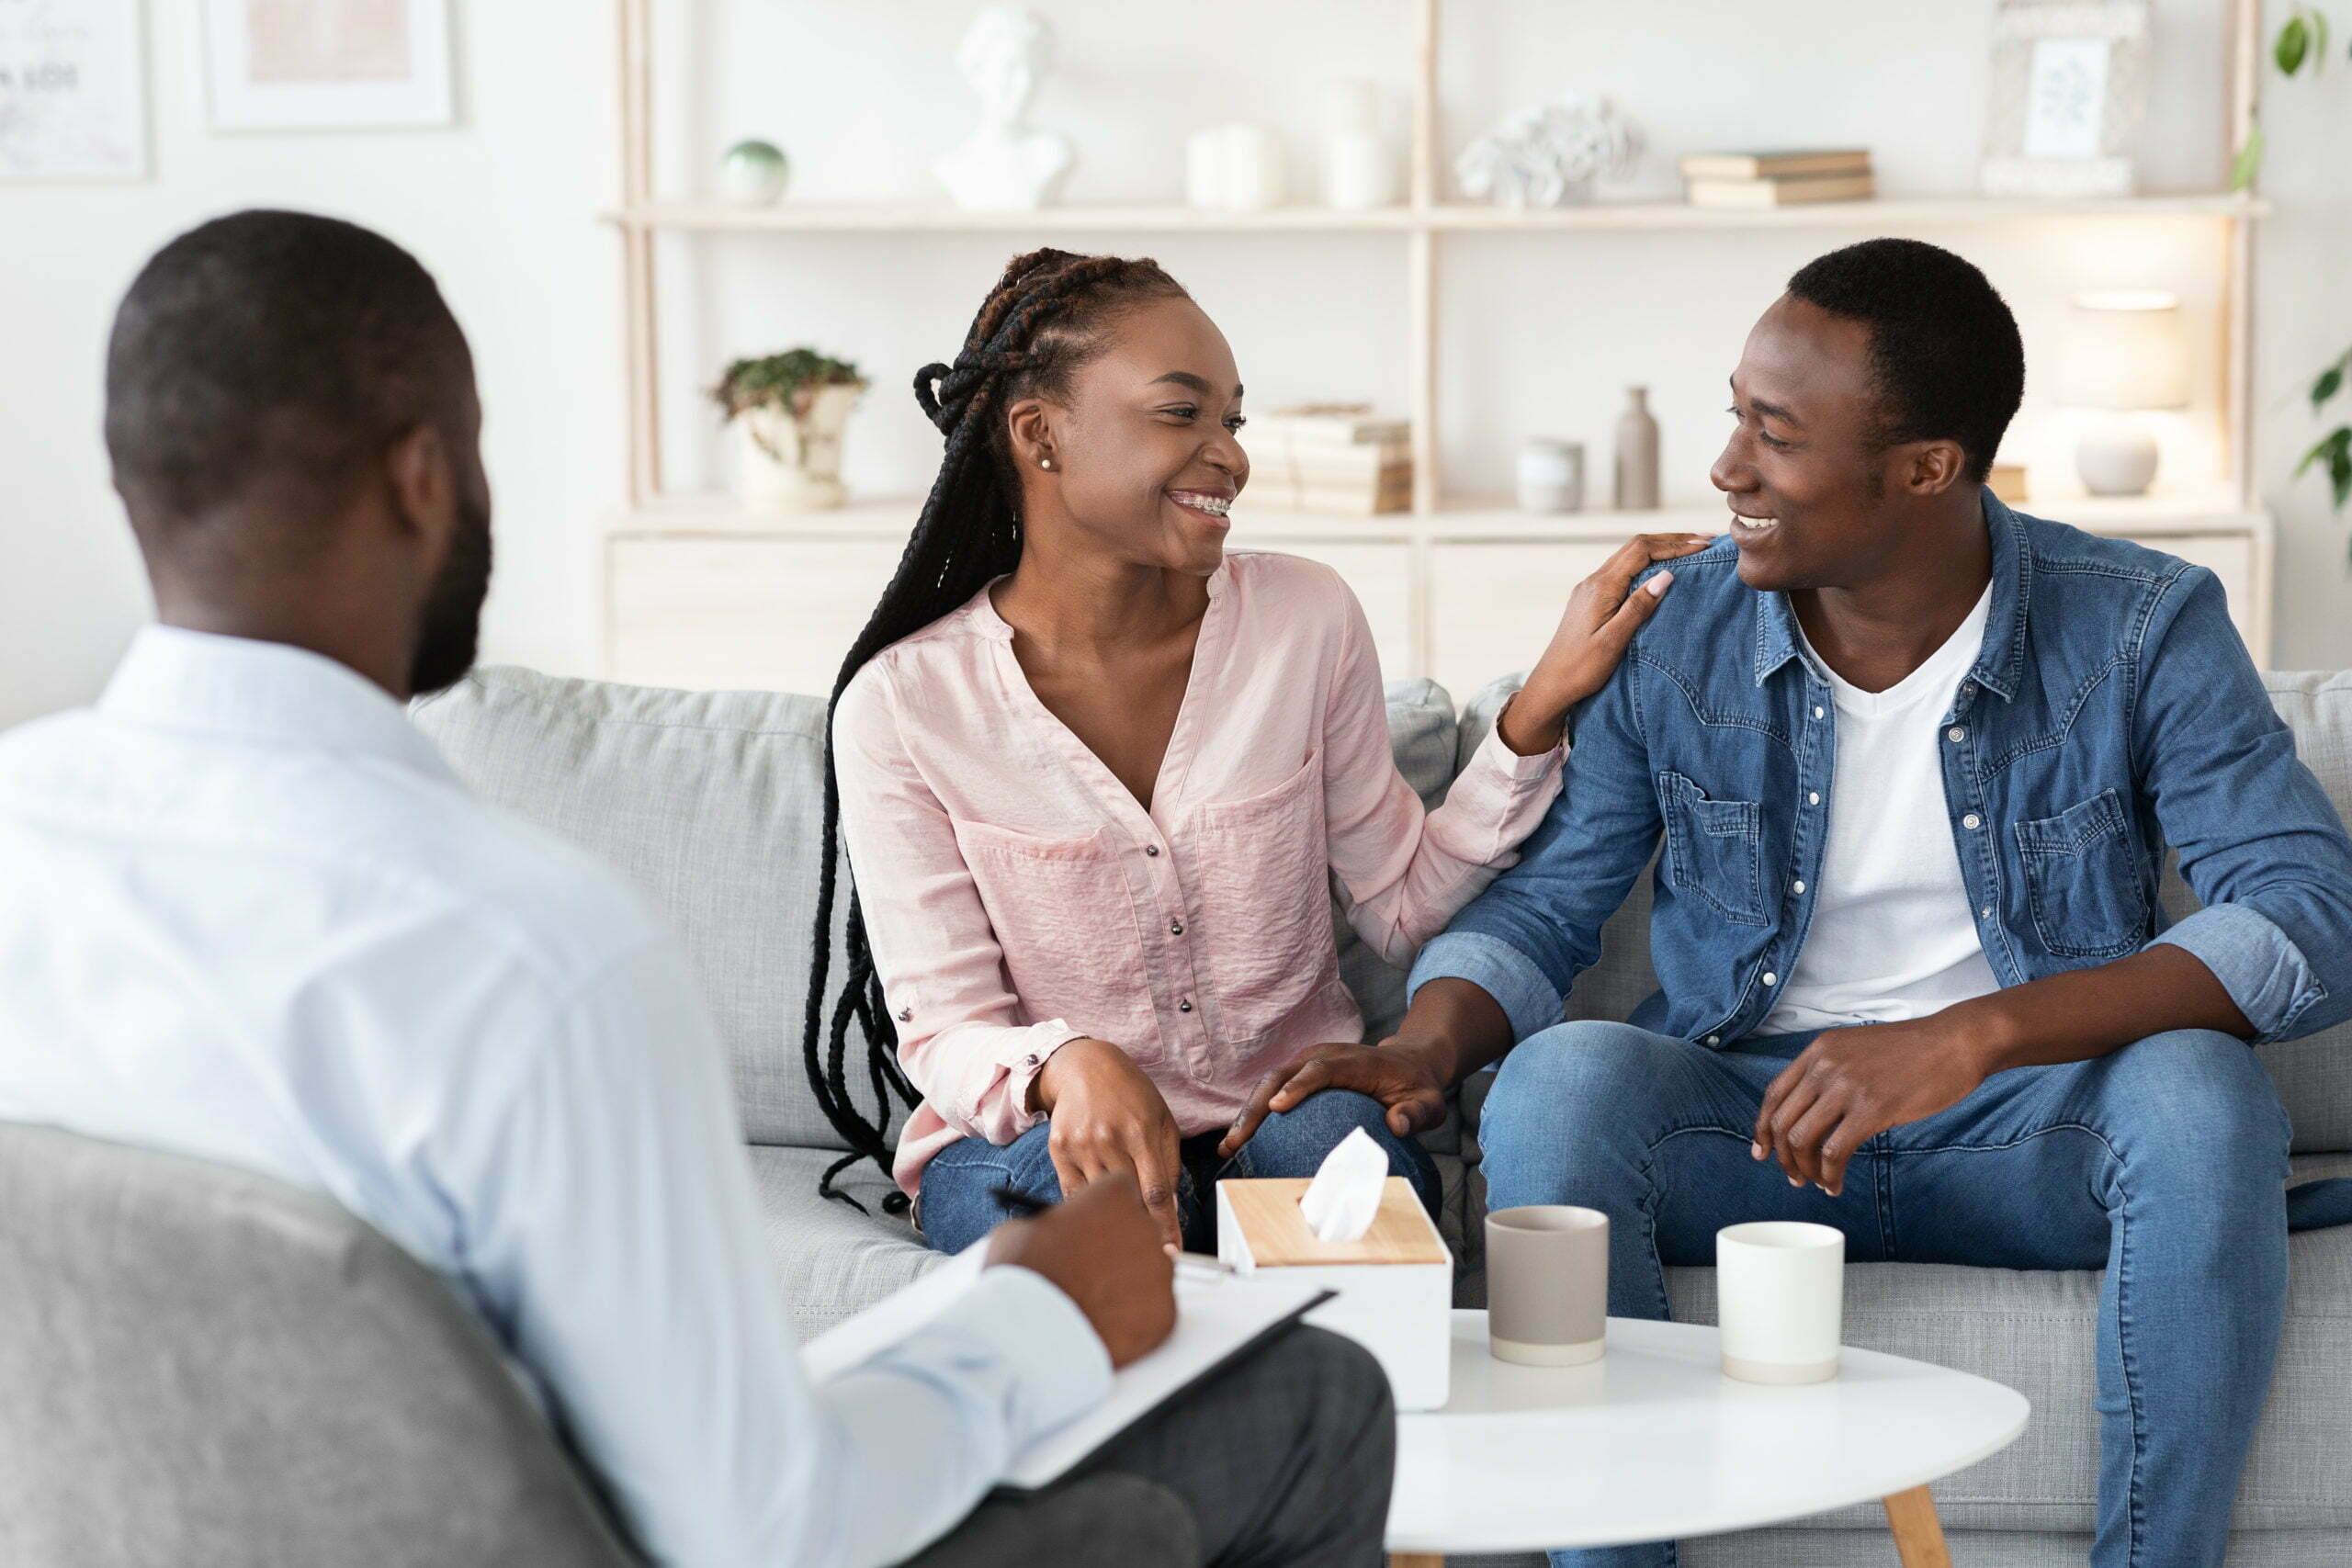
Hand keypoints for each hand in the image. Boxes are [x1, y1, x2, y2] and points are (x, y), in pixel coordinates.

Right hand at [986, 1172, 1176, 1367]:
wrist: (1037, 1329)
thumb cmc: (1025, 1273)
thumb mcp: (1023, 1231)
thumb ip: (1049, 1224)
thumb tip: (1050, 1230)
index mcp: (1113, 1195)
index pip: (1121, 1191)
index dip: (1103, 1212)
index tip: (1092, 1225)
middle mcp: (1144, 1225)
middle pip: (1139, 1230)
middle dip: (1119, 1246)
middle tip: (1095, 1267)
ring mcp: (1159, 1270)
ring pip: (1149, 1271)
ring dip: (1128, 1282)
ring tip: (1095, 1301)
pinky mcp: (1165, 1311)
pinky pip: (1154, 1309)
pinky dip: (1135, 1318)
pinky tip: (1107, 1323)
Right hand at [1032, 1038, 1184, 1250]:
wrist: (1086, 1067)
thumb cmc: (1132, 1095)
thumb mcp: (1162, 1121)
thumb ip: (1168, 1164)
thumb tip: (1169, 1207)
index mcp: (1140, 1133)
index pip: (1155, 1192)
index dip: (1164, 1227)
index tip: (1171, 1252)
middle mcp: (1109, 1140)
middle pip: (1126, 1200)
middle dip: (1140, 1225)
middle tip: (1149, 1245)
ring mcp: (1081, 1146)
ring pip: (1099, 1200)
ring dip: (1114, 1217)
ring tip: (1124, 1228)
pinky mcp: (1059, 1150)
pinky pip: (1074, 1193)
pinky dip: (1088, 1206)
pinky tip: (1098, 1210)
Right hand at [1218, 1041, 1446, 1158]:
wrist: (1409, 1064)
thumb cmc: (1417, 1087)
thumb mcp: (1429, 1103)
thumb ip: (1416, 1113)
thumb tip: (1397, 1125)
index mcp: (1354, 1061)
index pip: (1321, 1069)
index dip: (1299, 1086)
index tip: (1278, 1108)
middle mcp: (1325, 1055)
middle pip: (1283, 1075)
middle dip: (1257, 1107)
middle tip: (1237, 1141)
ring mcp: (1308, 1061)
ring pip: (1270, 1082)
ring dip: (1248, 1113)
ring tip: (1229, 1146)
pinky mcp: (1300, 1072)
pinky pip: (1273, 1090)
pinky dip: (1255, 1113)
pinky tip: (1241, 1142)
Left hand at [1499, 533, 1714, 754]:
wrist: (1551, 685)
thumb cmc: (1580, 669)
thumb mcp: (1613, 641)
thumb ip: (1638, 607)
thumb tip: (1667, 575)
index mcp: (1601, 587)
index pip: (1642, 550)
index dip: (1675, 543)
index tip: (1705, 544)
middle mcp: (1594, 581)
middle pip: (1636, 546)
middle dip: (1672, 540)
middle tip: (1706, 539)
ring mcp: (1591, 589)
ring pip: (1629, 557)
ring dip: (1660, 549)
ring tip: (1691, 549)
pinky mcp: (1592, 599)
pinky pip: (1623, 571)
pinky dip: (1647, 564)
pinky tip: (1662, 571)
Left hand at [1752, 1017, 1994, 1195]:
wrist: (1955, 1042)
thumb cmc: (1913, 1050)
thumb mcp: (1857, 1048)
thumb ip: (1830, 1071)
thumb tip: (1810, 1110)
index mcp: (1818, 1050)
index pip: (1774, 1094)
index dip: (1762, 1127)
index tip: (1762, 1152)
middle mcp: (1825, 1066)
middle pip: (1782, 1121)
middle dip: (1783, 1156)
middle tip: (1794, 1177)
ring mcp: (1847, 1087)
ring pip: (1802, 1139)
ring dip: (1804, 1169)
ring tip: (1818, 1183)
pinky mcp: (1872, 1109)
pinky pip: (1835, 1152)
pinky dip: (1830, 1174)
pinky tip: (1836, 1183)